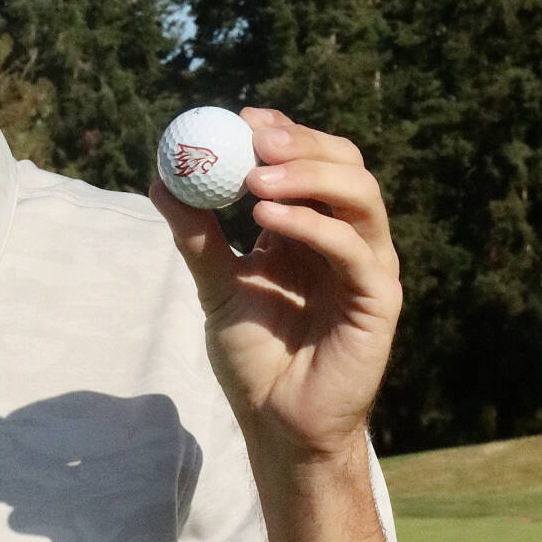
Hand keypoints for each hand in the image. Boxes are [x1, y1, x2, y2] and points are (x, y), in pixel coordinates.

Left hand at [149, 108, 402, 460]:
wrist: (275, 424)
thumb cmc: (253, 357)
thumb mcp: (216, 286)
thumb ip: (196, 237)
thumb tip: (162, 180)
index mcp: (309, 228)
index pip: (310, 158)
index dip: (281, 130)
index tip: (237, 117)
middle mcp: (343, 239)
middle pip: (344, 163)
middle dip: (300, 141)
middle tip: (251, 135)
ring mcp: (366, 266)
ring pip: (361, 195)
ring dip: (309, 174)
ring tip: (255, 177)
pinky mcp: (379, 300)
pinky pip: (354, 249)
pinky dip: (313, 225)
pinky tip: (266, 219)